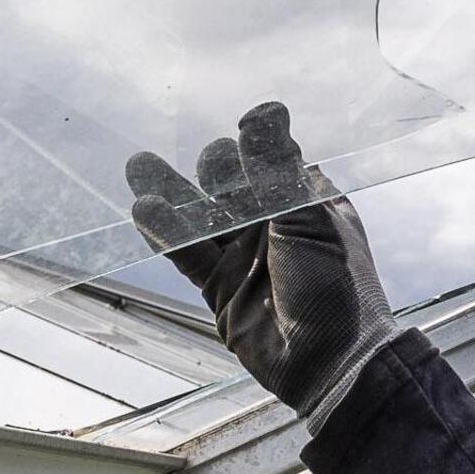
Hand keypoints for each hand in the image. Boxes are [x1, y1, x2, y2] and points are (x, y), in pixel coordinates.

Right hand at [125, 102, 402, 428]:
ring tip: (139, 163)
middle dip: (216, 167)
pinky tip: (143, 208)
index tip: (247, 128)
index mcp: (306, 204)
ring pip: (200, 215)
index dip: (256, 144)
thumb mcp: (310, 219)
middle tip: (217, 169)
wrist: (330, 362)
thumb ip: (279, 169)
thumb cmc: (336, 286)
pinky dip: (165, 233)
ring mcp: (244, 256)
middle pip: (229, 182)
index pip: (271, 160)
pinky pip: (187, 253)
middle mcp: (272, 226)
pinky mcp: (220, 287)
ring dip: (170, 190)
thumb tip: (263, 111)